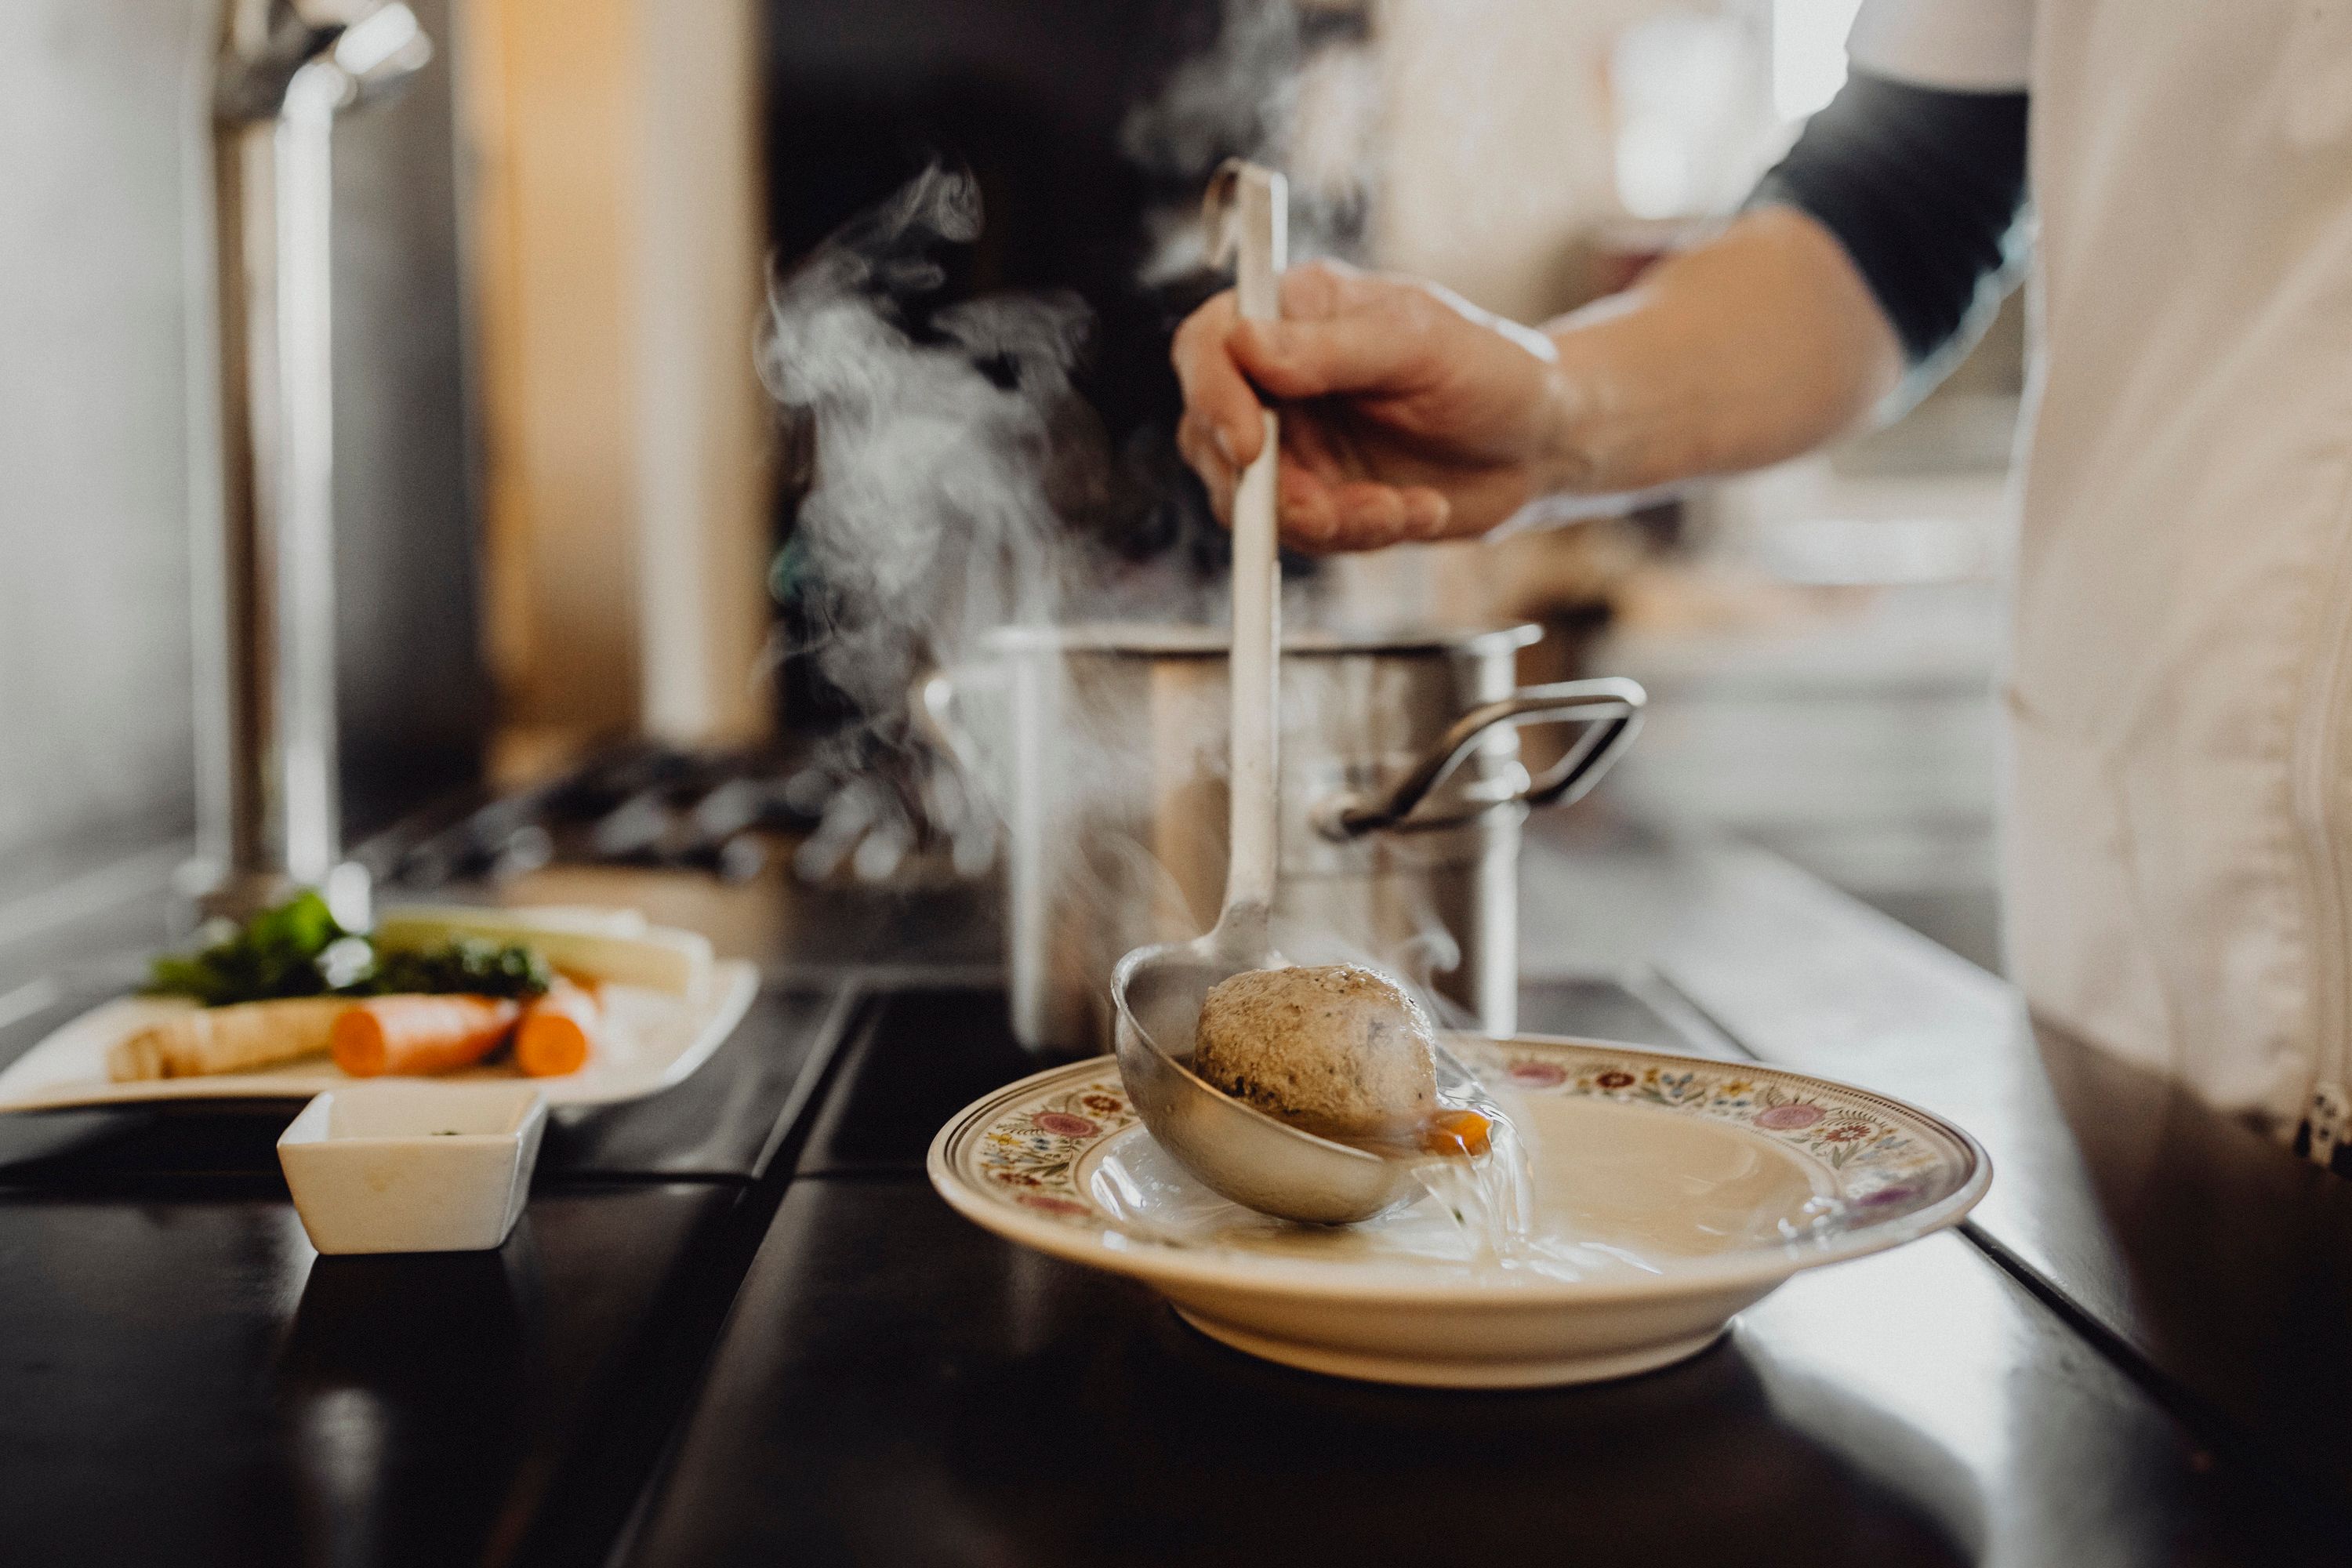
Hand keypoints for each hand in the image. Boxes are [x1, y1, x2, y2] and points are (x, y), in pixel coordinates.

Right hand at [1172, 259, 1571, 551]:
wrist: (1542, 444)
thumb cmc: (1493, 370)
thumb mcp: (1420, 345)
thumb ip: (1332, 349)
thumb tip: (1244, 346)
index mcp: (1294, 313)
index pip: (1209, 345)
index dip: (1212, 395)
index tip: (1248, 445)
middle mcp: (1279, 379)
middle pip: (1212, 436)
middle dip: (1270, 486)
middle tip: (1332, 510)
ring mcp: (1294, 444)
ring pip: (1254, 501)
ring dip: (1325, 519)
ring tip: (1401, 510)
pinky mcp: (1317, 498)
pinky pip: (1304, 535)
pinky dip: (1359, 533)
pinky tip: (1418, 512)